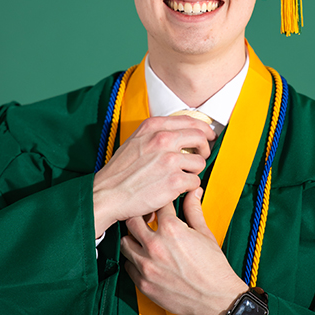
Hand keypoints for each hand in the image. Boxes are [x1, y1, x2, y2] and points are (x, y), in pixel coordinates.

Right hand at [93, 115, 215, 235]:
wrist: (107, 194)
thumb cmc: (120, 171)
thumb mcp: (136, 140)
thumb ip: (157, 133)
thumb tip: (182, 132)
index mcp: (153, 126)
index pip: (190, 120)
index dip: (203, 128)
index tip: (207, 135)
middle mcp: (162, 139)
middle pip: (200, 137)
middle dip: (205, 148)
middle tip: (202, 156)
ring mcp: (169, 160)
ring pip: (200, 162)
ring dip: (194, 170)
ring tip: (182, 176)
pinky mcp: (174, 181)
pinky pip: (195, 181)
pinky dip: (188, 187)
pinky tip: (176, 189)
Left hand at [121, 188, 247, 314]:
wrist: (216, 298)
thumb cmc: (213, 267)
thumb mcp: (204, 233)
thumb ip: (194, 210)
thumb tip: (193, 192)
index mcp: (171, 229)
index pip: (157, 205)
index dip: (159, 202)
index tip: (160, 203)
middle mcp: (155, 246)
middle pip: (131, 220)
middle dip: (139, 217)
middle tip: (145, 220)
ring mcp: (147, 265)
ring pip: (125, 243)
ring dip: (133, 239)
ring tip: (142, 240)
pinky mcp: (143, 283)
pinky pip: (128, 266)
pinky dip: (134, 261)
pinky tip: (145, 259)